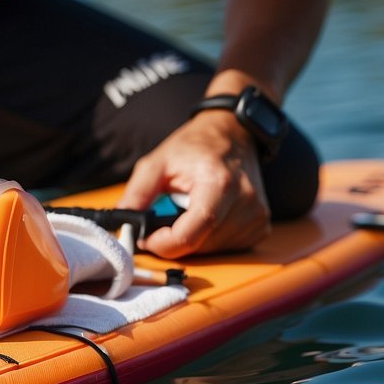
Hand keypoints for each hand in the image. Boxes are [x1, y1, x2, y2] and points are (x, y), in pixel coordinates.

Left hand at [117, 110, 269, 258]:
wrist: (233, 133)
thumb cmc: (194, 147)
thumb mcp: (158, 162)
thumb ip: (137, 194)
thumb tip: (121, 225)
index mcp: (219, 183)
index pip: (190, 234)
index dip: (164, 244)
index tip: (148, 237)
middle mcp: (245, 201)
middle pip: (200, 245)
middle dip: (175, 239)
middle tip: (166, 217)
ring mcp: (257, 215)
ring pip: (213, 250)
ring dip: (194, 239)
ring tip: (189, 210)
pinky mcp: (262, 225)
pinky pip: (229, 248)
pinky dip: (212, 239)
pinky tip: (208, 215)